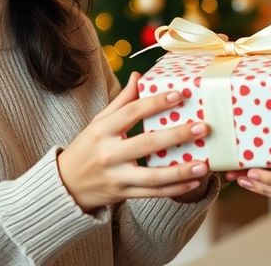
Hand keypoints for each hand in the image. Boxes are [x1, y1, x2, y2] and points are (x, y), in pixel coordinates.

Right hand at [57, 72, 211, 211]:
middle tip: (201, 127)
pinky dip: (174, 190)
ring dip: (180, 171)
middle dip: (176, 136)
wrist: (66, 184)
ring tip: (203, 164)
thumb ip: (121, 101)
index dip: (156, 103)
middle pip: (146, 144)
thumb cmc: (87, 147)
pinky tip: (193, 181)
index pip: (131, 112)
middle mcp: (109, 153)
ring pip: (152, 176)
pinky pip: (153, 194)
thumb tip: (139, 75)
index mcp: (102, 130)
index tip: (180, 95)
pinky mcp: (123, 195)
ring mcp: (116, 177)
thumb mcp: (98, 122)